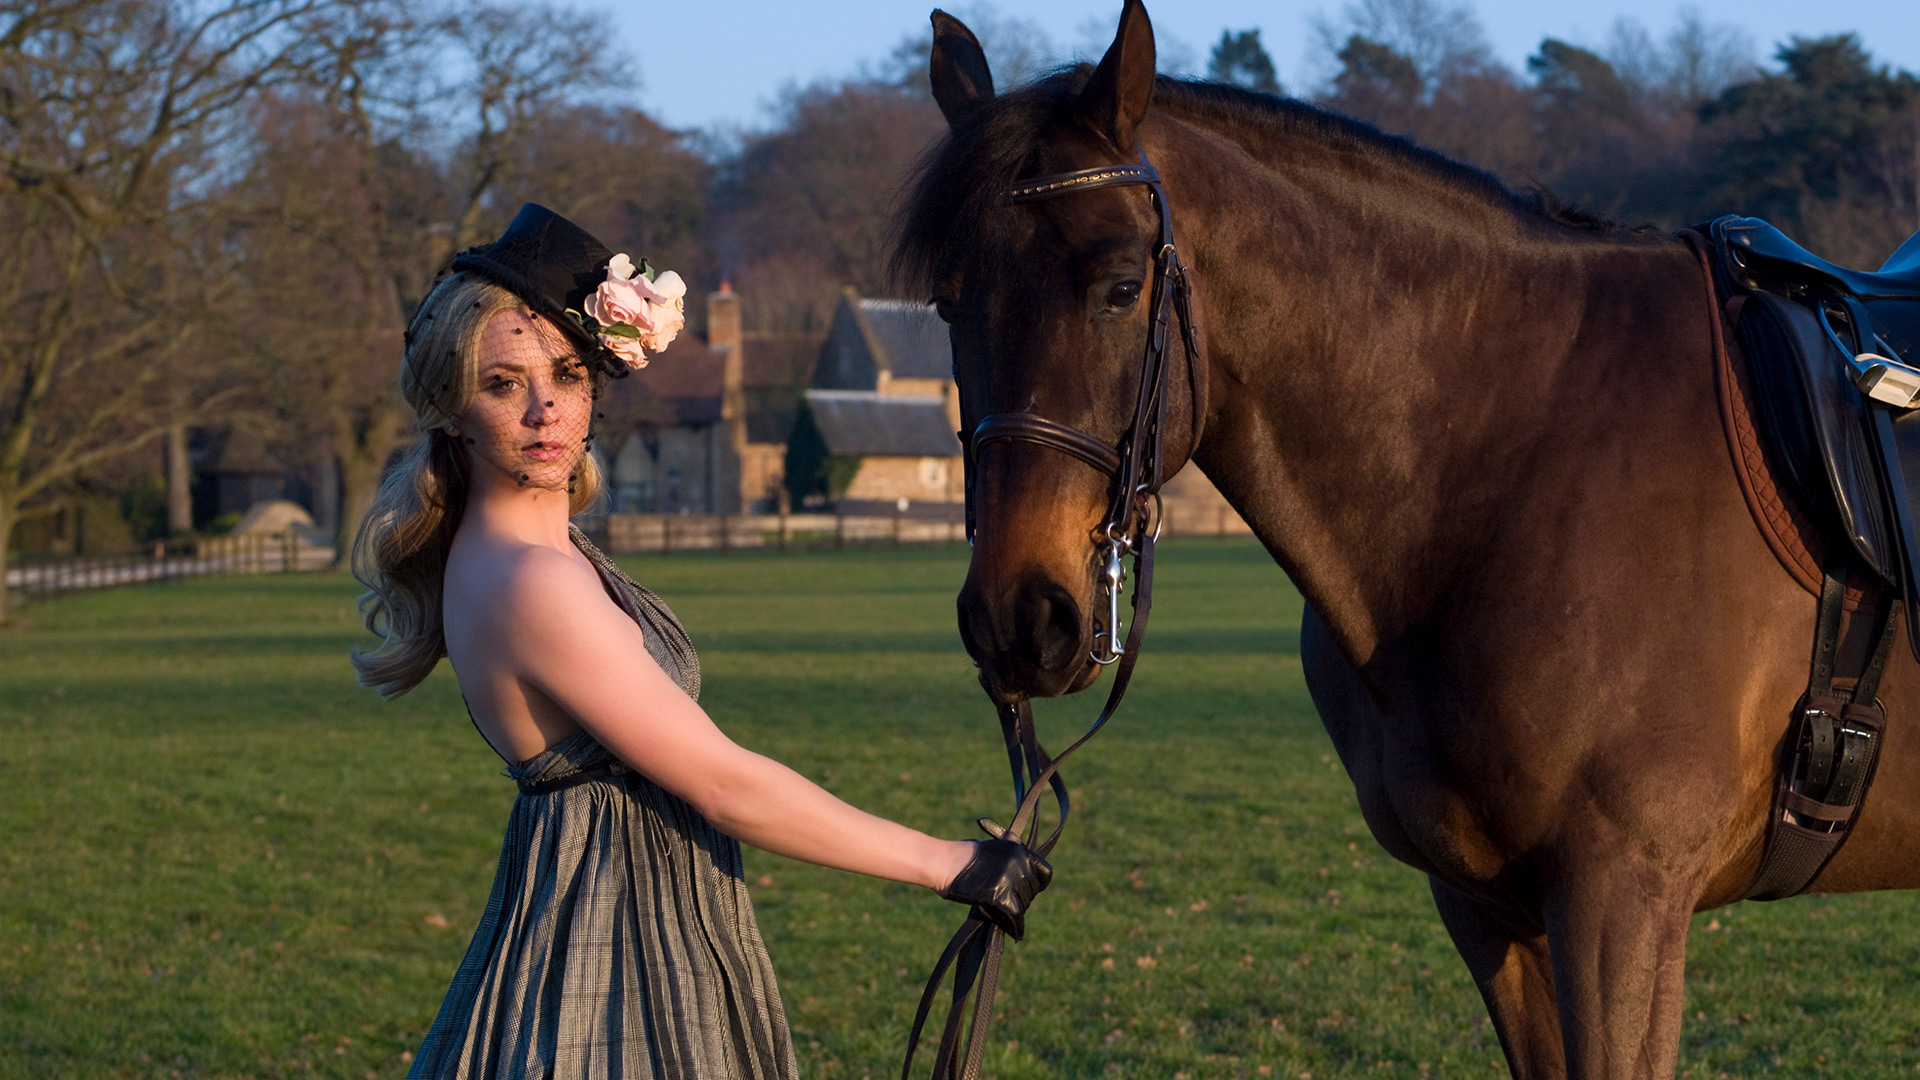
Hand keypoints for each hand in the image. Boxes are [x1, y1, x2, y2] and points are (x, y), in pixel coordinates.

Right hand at [937, 837, 1051, 939]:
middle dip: (1023, 900)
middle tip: (1010, 905)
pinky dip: (1016, 927)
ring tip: (1008, 919)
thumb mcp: (993, 848)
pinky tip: (1015, 933)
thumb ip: (1010, 859)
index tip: (1031, 890)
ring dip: (1017, 913)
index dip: (1040, 884)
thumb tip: (1023, 874)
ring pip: (1023, 905)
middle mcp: (1018, 864)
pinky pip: (1015, 916)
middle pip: (1032, 892)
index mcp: (1019, 850)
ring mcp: (1010, 880)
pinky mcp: (1000, 896)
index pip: (1045, 872)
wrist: (944, 862)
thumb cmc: (962, 856)